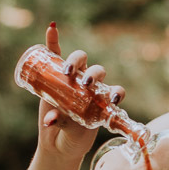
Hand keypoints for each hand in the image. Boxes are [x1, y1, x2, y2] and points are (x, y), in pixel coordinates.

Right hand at [35, 23, 126, 160]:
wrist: (57, 141)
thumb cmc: (72, 138)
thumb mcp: (72, 134)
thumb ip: (64, 125)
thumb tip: (51, 120)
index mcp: (102, 101)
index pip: (115, 91)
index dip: (117, 92)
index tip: (113, 99)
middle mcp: (91, 88)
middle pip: (97, 71)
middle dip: (93, 74)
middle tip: (85, 84)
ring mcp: (74, 79)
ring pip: (80, 62)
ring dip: (76, 61)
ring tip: (68, 71)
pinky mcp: (55, 75)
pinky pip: (55, 54)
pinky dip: (53, 41)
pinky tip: (52, 28)